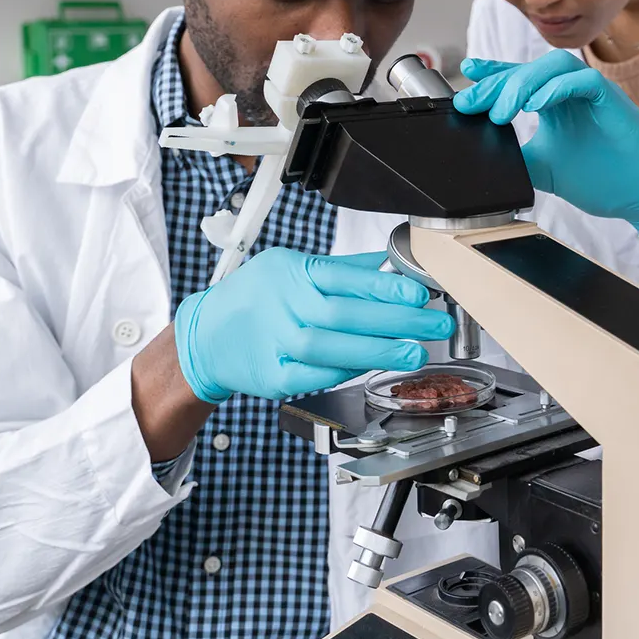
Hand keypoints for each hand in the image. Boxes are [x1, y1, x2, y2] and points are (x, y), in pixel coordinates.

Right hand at [174, 248, 451, 402]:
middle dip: (396, 321)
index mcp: (292, 272)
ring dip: (377, 351)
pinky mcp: (273, 375)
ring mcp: (276, 341)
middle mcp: (283, 304)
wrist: (204, 335)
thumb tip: (388, 263)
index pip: (344, 277)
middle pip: (344, 313)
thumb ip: (342, 269)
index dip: (384, 285)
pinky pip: (315, 376)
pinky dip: (345, 372)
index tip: (418, 292)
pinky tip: (373, 367)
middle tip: (433, 325)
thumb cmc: (254, 297)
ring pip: (330, 347)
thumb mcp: (292, 267)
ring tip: (413, 352)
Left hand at [454, 51, 638, 247]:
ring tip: (503, 111)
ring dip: (522, 83)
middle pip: (528, 69)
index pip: (519, 78)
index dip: (491, 72)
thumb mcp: (546, 169)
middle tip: (472, 103)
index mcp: (556, 103)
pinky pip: (582, 79)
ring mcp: (592, 92)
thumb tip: (482, 156)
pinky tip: (535, 106)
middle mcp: (571, 91)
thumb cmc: (606, 180)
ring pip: (553, 66)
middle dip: (496, 83)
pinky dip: (556, 88)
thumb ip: (517, 157)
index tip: (465, 73)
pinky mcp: (612, 98)